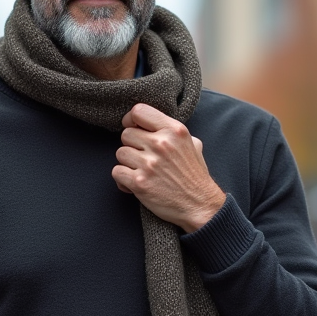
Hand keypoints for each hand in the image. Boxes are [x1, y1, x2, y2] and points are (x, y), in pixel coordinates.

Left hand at [113, 103, 225, 233]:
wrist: (199, 205)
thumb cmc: (194, 175)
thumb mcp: (193, 144)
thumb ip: (173, 131)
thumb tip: (152, 123)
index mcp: (174, 130)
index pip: (139, 111)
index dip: (132, 120)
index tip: (135, 129)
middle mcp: (161, 144)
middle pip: (126, 134)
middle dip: (132, 145)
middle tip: (143, 157)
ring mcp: (149, 164)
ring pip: (120, 153)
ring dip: (127, 163)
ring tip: (141, 171)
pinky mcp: (139, 183)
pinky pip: (117, 172)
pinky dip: (122, 180)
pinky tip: (135, 183)